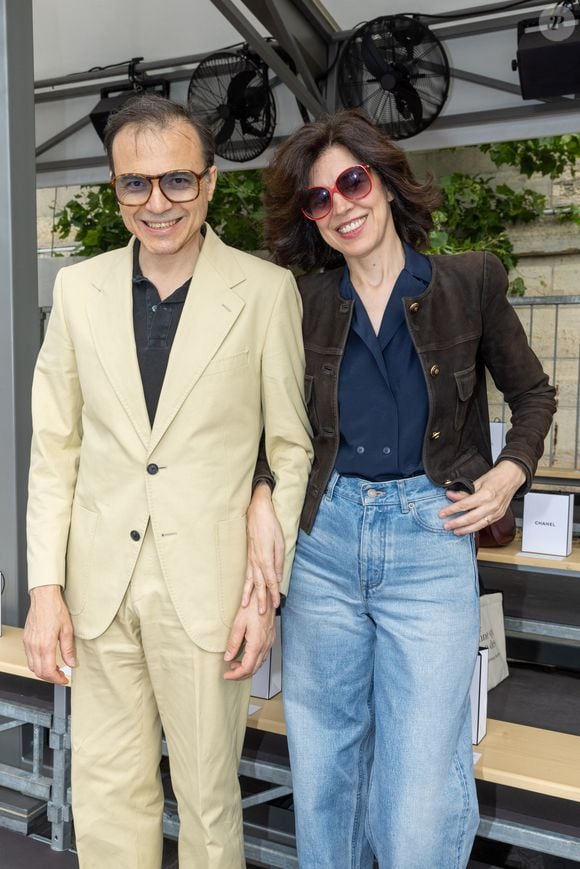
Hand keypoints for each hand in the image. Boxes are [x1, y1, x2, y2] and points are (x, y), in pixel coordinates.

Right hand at [23, 586, 75, 683]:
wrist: (44, 597)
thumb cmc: (55, 609)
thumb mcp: (67, 629)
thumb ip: (68, 649)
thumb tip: (71, 663)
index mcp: (45, 645)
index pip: (48, 671)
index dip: (57, 679)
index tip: (64, 679)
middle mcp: (34, 646)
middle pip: (39, 672)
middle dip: (50, 677)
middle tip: (61, 675)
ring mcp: (28, 643)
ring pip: (32, 666)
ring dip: (43, 671)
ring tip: (55, 668)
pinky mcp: (26, 639)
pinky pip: (29, 658)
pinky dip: (37, 663)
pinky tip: (46, 659)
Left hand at [223, 591, 275, 681]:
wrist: (266, 597)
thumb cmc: (253, 607)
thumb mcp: (238, 624)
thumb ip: (233, 643)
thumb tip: (228, 657)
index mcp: (257, 644)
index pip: (247, 668)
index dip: (236, 675)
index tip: (226, 675)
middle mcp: (265, 646)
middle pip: (254, 669)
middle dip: (240, 675)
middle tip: (229, 673)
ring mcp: (269, 643)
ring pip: (259, 664)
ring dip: (247, 668)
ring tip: (234, 664)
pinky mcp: (270, 639)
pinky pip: (262, 656)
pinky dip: (253, 661)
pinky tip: (245, 656)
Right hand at [241, 481, 284, 612]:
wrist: (257, 511)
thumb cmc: (271, 525)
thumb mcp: (280, 542)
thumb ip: (278, 561)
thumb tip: (277, 577)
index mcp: (266, 557)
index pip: (270, 580)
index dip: (274, 593)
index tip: (277, 604)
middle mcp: (256, 560)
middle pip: (259, 583)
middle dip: (261, 599)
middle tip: (262, 613)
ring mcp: (251, 558)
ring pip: (250, 580)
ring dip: (249, 594)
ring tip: (246, 607)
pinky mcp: (249, 556)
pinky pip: (247, 573)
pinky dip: (246, 584)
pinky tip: (245, 591)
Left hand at [439, 460, 525, 535]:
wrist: (511, 478)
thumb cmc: (496, 477)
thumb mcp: (478, 482)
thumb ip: (464, 492)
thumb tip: (450, 496)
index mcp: (485, 495)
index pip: (464, 505)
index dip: (452, 510)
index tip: (442, 513)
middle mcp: (491, 505)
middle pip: (470, 518)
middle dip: (457, 523)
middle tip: (446, 526)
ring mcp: (496, 512)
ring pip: (478, 525)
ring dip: (465, 529)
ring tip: (455, 531)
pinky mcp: (498, 516)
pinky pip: (485, 524)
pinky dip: (475, 528)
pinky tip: (467, 529)